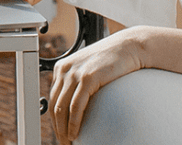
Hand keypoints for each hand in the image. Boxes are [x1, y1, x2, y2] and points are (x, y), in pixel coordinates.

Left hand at [49, 27, 148, 143]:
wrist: (129, 47)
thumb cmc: (112, 59)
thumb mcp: (89, 69)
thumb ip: (78, 82)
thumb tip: (74, 106)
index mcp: (62, 67)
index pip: (52, 98)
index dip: (54, 118)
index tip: (59, 132)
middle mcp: (65, 69)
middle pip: (54, 105)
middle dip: (57, 127)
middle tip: (63, 142)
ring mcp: (75, 73)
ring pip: (62, 108)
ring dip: (63, 129)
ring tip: (69, 141)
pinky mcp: (87, 78)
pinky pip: (75, 106)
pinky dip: (73, 123)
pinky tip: (74, 133)